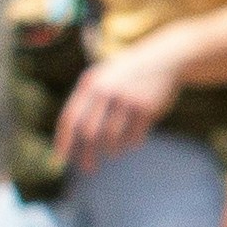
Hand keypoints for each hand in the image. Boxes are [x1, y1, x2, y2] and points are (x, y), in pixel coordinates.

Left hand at [54, 33, 186, 170]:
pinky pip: (133, 138)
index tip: (60, 160)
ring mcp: (127, 98)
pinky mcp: (146, 107)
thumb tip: (68, 143)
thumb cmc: (128, 76)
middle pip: (89, 133)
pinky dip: (130, 143)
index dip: (63, 142)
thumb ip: (86, 104)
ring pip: (112, 139)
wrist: (166, 58)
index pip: (70, 118)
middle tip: (88, 168)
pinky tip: (132, 137)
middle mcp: (107, 90)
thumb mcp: (104, 79)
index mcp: (91, 83)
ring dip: (112, 150)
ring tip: (114, 149)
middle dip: (86, 155)